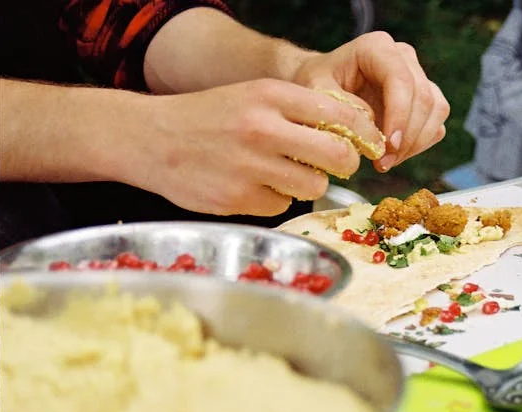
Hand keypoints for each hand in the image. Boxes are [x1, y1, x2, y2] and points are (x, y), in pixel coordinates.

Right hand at [134, 79, 384, 215]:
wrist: (152, 138)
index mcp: (271, 95)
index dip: (364, 134)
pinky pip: (281, 205)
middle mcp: (262, 129)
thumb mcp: (254, 96)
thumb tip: (353, 136)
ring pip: (314, 186)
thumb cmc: (211, 117)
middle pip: (337, 156)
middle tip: (338, 165)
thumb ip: (300, 110)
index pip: (341, 115)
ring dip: (309, 184)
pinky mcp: (237, 198)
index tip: (369, 144)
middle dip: (346, 164)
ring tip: (284, 172)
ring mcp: (249, 166)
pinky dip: (274, 198)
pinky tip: (252, 184)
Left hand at [292, 32, 450, 172]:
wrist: (320, 86)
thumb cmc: (316, 85)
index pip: (401, 80)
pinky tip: (393, 155)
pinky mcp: (424, 100)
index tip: (388, 146)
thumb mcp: (315, 93)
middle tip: (382, 163)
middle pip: (423, 98)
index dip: (399, 116)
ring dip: (415, 144)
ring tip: (386, 162)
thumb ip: (341, 109)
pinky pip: (435, 125)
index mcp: (377, 48)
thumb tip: (372, 131)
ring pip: (435, 112)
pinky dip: (419, 146)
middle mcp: (403, 58)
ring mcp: (417, 78)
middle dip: (407, 137)